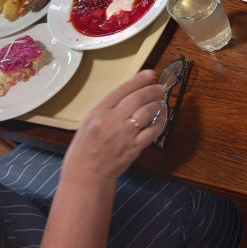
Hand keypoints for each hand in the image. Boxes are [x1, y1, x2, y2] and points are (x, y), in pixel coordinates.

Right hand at [61, 70, 164, 184]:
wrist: (86, 174)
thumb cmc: (84, 147)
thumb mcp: (89, 121)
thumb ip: (107, 108)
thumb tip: (129, 94)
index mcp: (98, 112)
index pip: (122, 90)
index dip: (138, 80)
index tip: (151, 73)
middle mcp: (112, 120)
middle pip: (138, 98)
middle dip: (152, 90)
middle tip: (161, 88)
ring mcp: (125, 134)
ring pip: (147, 112)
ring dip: (158, 104)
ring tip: (161, 102)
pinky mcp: (135, 147)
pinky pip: (152, 131)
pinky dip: (160, 123)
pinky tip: (162, 118)